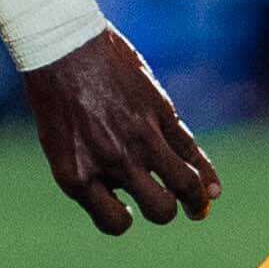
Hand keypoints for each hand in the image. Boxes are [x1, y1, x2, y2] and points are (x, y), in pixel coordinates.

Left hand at [20, 27, 218, 235]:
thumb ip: (94, 172)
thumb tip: (131, 196)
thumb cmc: (55, 97)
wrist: (60, 44)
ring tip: (197, 205)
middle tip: (163, 201)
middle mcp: (112, 161)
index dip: (122, 219)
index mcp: (79, 175)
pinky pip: (191, 150)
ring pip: (184, 184)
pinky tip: (212, 190)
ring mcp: (140, 136)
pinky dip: (206, 175)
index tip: (124, 209)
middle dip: (164, 209)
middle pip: (160, 208)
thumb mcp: (62, 145)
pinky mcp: (159, 112)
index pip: (115, 223)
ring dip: (195, 199)